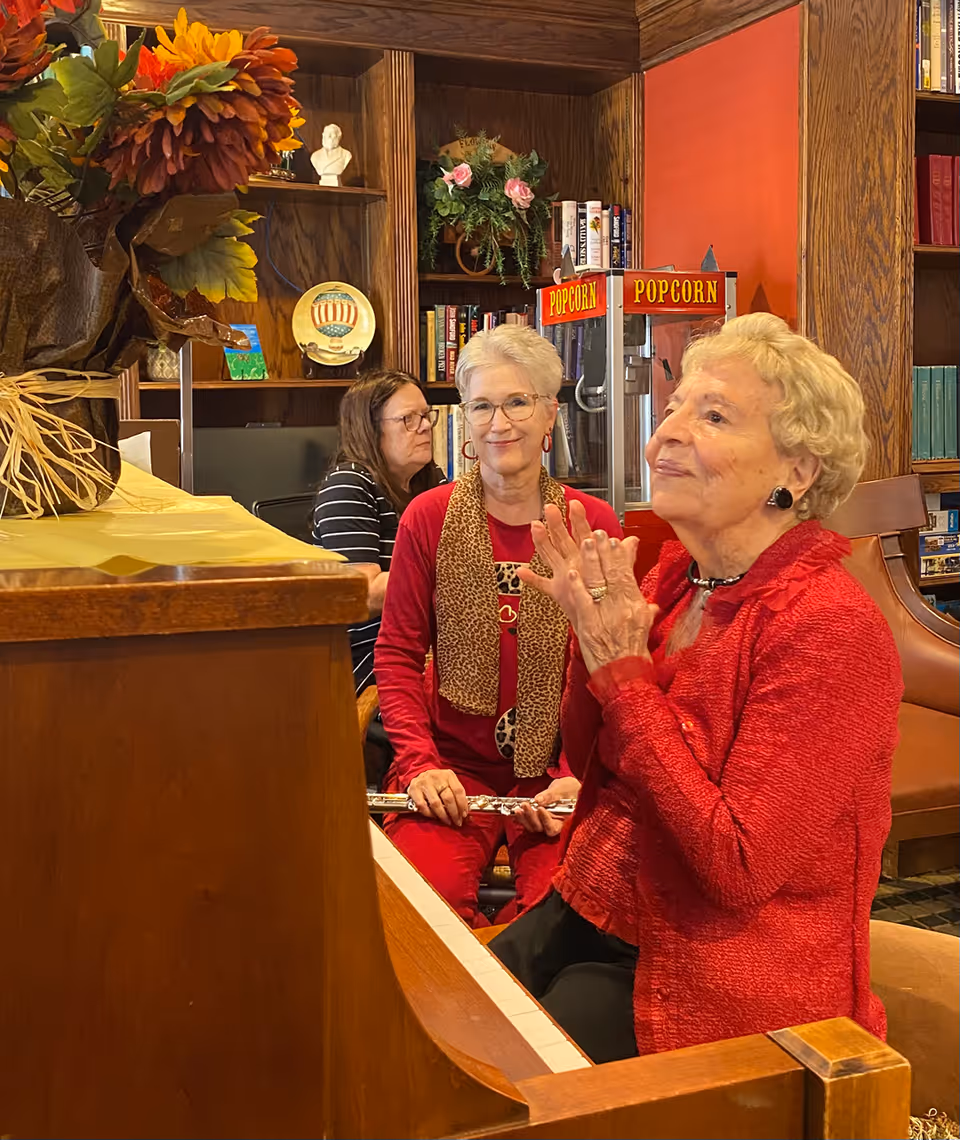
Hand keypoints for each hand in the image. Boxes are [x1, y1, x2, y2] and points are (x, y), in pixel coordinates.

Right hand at [407, 768, 468, 826]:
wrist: (419, 775)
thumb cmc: (437, 782)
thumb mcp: (449, 783)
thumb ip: (456, 794)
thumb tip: (464, 813)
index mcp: (448, 775)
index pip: (458, 790)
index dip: (463, 805)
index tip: (464, 815)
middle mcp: (436, 777)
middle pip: (448, 798)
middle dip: (454, 813)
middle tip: (457, 822)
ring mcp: (424, 783)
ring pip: (436, 804)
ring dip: (443, 816)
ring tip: (447, 821)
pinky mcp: (414, 790)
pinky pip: (423, 806)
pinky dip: (429, 814)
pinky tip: (434, 816)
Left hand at [514, 776, 579, 837]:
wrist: (567, 788)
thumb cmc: (570, 789)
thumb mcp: (563, 789)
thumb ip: (551, 795)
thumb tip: (537, 800)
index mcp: (564, 821)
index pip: (553, 828)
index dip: (546, 821)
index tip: (541, 809)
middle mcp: (554, 824)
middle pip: (541, 828)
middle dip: (531, 817)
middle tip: (525, 805)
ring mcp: (545, 822)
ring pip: (533, 826)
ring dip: (524, 818)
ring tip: (517, 808)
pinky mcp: (538, 818)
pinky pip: (528, 821)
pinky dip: (521, 817)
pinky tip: (515, 811)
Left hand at [520, 519, 657, 673]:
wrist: (626, 676)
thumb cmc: (633, 652)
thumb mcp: (643, 625)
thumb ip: (646, 608)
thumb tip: (653, 602)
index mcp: (634, 604)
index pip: (625, 573)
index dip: (617, 554)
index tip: (611, 538)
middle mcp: (621, 607)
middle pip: (612, 572)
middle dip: (603, 550)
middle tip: (595, 532)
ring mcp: (605, 616)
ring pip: (597, 582)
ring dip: (590, 561)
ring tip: (584, 542)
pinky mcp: (590, 627)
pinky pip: (583, 603)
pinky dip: (576, 587)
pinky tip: (570, 573)